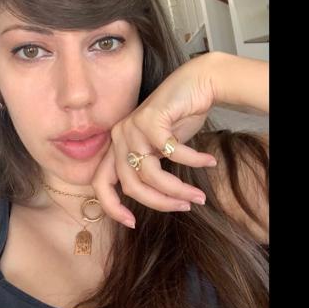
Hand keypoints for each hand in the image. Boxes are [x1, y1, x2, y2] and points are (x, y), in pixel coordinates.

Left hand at [92, 55, 217, 228]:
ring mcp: (131, 127)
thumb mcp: (159, 151)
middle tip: (186, 207)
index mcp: (117, 147)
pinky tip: (207, 162)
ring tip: (199, 196)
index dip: (112, 208)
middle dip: (160, 203)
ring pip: (151, 174)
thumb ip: (150, 171)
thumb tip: (158, 202)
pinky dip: (192, 161)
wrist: (194, 84)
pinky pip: (171, 153)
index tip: (132, 223)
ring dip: (178, 190)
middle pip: (132, 186)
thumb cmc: (178, 120)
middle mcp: (119, 137)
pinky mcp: (150, 118)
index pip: (101, 184)